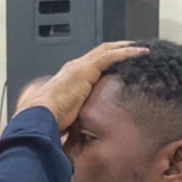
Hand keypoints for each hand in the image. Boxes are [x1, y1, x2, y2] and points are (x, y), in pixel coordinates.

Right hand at [16, 40, 146, 129]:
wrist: (40, 116)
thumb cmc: (48, 121)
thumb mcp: (68, 119)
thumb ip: (78, 119)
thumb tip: (83, 134)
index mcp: (70, 78)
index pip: (92, 65)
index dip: (106, 62)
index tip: (121, 65)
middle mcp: (74, 69)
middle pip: (100, 53)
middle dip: (117, 50)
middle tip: (135, 50)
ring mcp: (79, 67)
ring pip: (106, 51)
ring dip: (125, 48)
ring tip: (141, 49)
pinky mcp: (85, 69)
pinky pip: (110, 56)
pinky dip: (126, 53)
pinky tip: (139, 52)